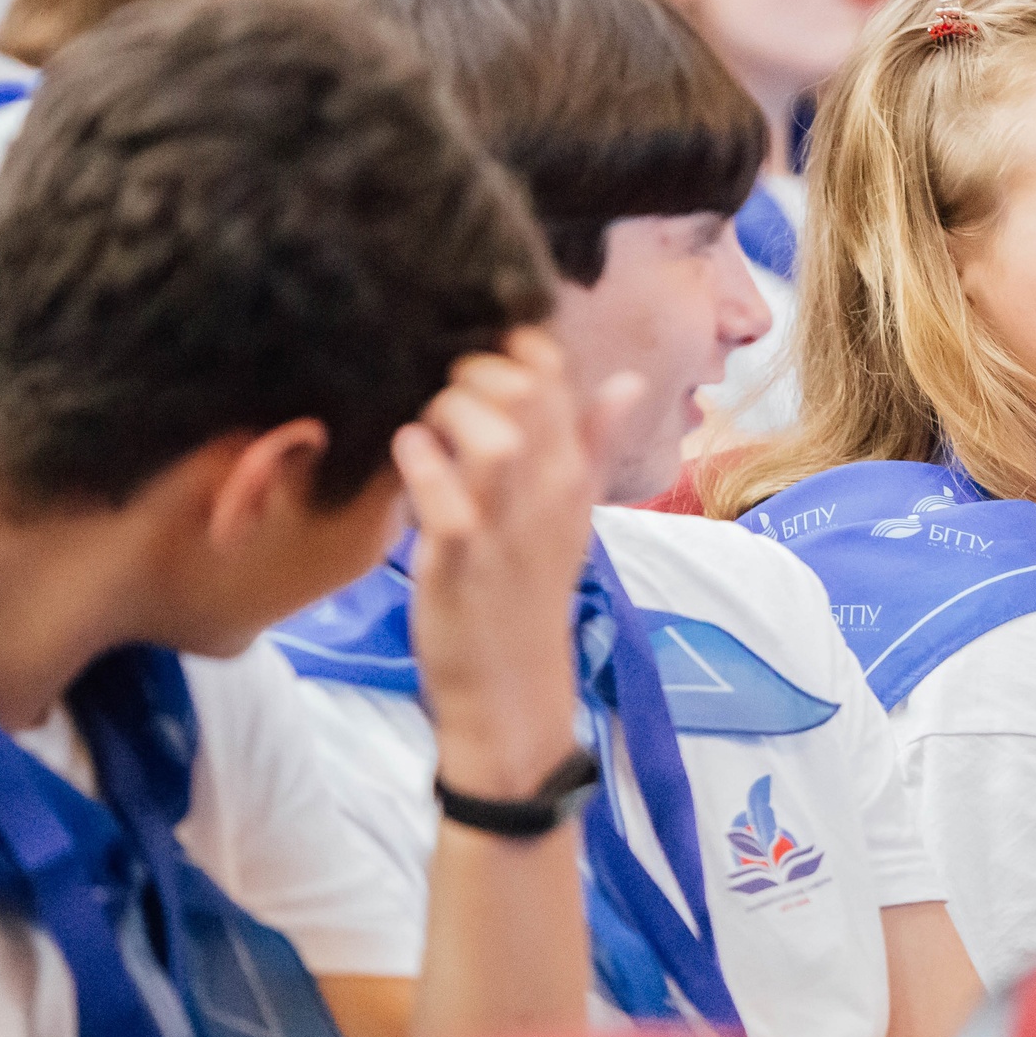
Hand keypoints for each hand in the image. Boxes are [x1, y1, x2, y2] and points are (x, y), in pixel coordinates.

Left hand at [394, 328, 642, 796]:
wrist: (512, 689)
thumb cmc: (530, 593)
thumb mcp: (571, 515)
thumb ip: (595, 443)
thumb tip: (630, 380)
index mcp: (574, 474)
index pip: (555, 374)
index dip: (510, 346)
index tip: (475, 361)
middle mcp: (549, 493)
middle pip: (526, 389)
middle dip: (473, 369)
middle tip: (440, 394)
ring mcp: (507, 526)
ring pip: (494, 435)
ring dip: (450, 411)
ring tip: (427, 425)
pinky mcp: (460, 561)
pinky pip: (443, 496)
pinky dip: (419, 461)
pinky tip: (406, 455)